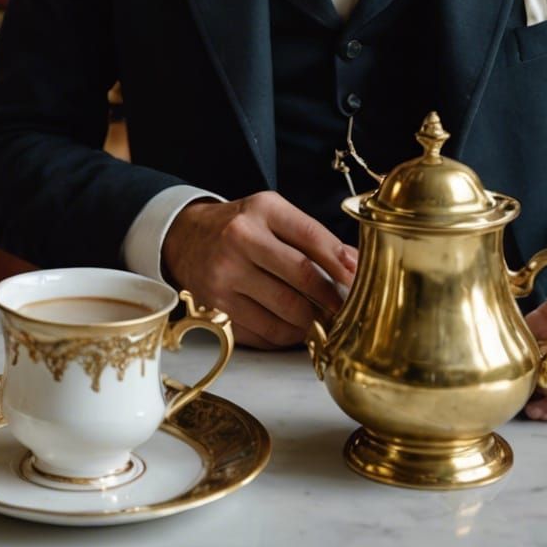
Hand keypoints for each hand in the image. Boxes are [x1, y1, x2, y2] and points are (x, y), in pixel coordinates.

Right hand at [161, 193, 357, 348]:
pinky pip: (266, 333)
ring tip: (322, 320)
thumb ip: (313, 236)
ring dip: (312, 322)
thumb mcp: (272, 215)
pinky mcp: (217, 307)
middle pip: (302, 278)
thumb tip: (357, 265)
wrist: (185, 239)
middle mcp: (239, 240)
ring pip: (287, 312)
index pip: (311, 237)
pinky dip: (287, 336)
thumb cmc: (239, 226)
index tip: (361, 281)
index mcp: (260, 211)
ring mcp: (225, 276)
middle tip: (346, 309)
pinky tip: (293, 327)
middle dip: (332, 299)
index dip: (342, 263)